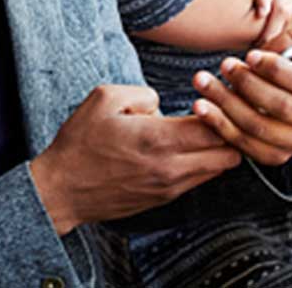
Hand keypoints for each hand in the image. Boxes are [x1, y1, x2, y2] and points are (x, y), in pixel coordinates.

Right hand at [30, 85, 240, 235]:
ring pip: (219, 170)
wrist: (62, 189)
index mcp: (158, 139)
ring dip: (218, 150)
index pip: (215, 128)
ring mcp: (169, 187)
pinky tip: (185, 149)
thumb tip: (164, 104)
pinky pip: (199, 180)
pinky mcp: (164, 198)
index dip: (223, 110)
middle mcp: (170, 167)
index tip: (217, 97)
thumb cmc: (80, 142)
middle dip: (229, 132)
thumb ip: (143, 94)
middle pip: (228, 153)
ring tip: (203, 132)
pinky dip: (202, 164)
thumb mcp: (104, 98)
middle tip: (218, 115)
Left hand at [192, 23, 291, 164]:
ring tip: (203, 82)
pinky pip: (246, 146)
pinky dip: (220, 126)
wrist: (278, 78)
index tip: (249, 56)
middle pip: (281, 106)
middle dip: (247, 84)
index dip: (276, 70)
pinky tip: (202, 106)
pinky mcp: (275, 154)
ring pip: (259, 127)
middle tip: (224, 65)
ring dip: (226, 104)